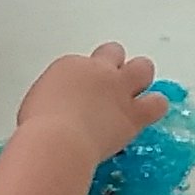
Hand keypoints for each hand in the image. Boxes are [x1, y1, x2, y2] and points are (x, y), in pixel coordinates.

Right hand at [17, 42, 165, 159]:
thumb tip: (59, 112)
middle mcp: (98, 71)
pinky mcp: (134, 113)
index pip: (83, 63)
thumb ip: (55, 100)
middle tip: (111, 85)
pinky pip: (157, 103)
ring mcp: (119, 89)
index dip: (85, 78)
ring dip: (140, 80)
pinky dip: (154, 106)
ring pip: (143, 67)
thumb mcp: (37, 105)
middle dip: (115, 65)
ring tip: (137, 95)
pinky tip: (148, 114)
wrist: (58, 142)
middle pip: (115, 52)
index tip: (81, 93)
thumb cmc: (38, 128)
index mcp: (69, 66)